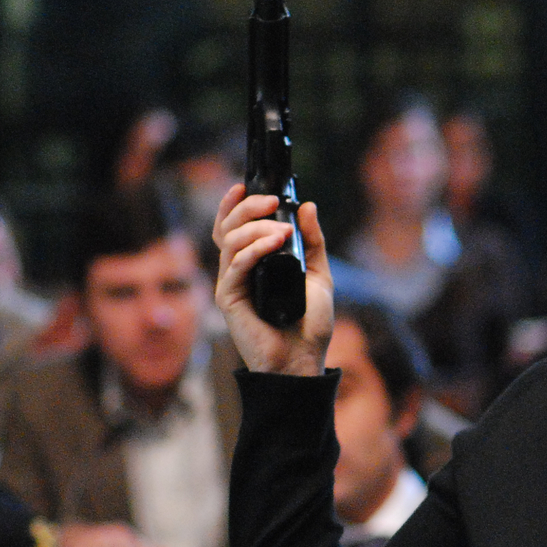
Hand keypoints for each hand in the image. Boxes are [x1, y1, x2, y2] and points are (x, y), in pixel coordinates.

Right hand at [212, 184, 333, 375]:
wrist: (303, 360)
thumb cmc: (309, 324)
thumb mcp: (319, 275)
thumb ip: (313, 241)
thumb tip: (307, 206)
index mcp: (254, 263)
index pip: (234, 227)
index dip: (234, 205)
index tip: (244, 186)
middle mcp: (238, 270)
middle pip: (227, 228)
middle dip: (247, 208)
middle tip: (271, 201)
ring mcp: (231, 283)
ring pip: (230, 241)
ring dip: (257, 229)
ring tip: (284, 232)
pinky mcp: (228, 299)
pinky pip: (235, 265)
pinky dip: (253, 250)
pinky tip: (274, 244)